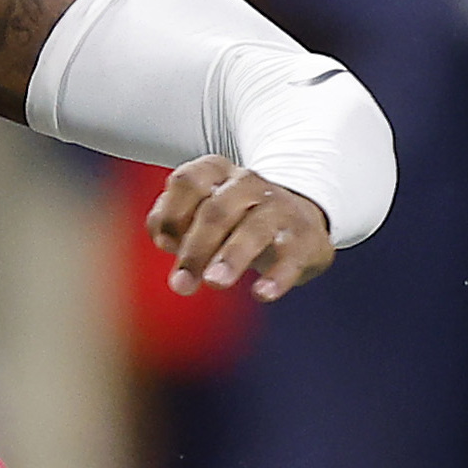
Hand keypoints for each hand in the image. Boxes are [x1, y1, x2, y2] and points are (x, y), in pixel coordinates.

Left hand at [149, 156, 335, 300]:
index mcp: (217, 173)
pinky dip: (276, 277)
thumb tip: (163, 238)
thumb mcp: (199, 214)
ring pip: (254, 229)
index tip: (165, 244)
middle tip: (181, 284)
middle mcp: (248, 184)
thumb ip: (172, 222)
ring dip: (231, 257)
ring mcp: (279, 209)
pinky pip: (290, 257)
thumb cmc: (235, 222)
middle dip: (195, 248)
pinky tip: (262, 294)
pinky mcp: (304, 239)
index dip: (172, 213)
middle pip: (217, 211)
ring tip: (215, 282)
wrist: (299, 225)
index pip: (188, 181)